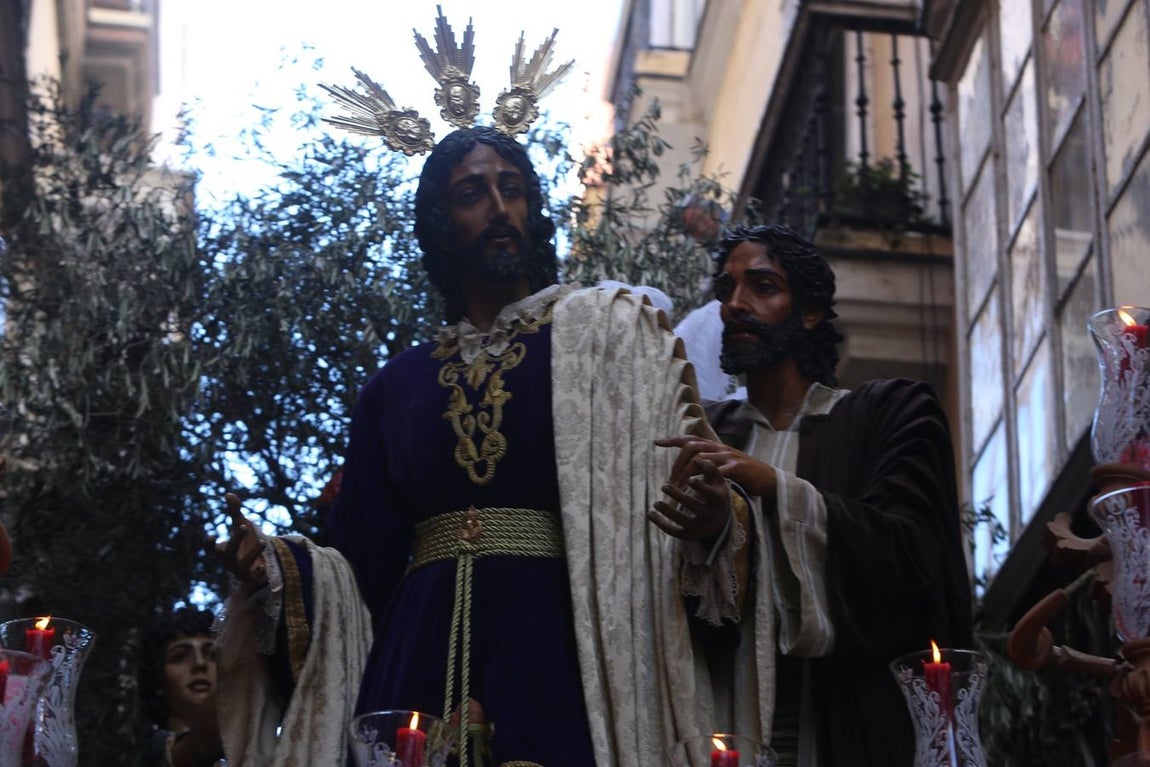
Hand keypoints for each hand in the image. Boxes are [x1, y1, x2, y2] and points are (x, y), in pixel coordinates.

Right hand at [212, 493, 267, 588]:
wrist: (262, 560)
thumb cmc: (247, 541)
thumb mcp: (241, 525)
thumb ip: (234, 511)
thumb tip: (229, 494)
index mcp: (223, 550)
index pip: (210, 550)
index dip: (208, 544)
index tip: (210, 535)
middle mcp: (229, 562)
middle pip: (229, 553)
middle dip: (236, 539)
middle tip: (243, 526)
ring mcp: (240, 572)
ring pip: (242, 566)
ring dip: (252, 553)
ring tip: (264, 541)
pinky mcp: (252, 579)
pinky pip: (253, 579)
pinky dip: (257, 573)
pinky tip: (263, 566)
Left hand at [648, 457, 729, 541]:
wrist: (720, 522)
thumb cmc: (716, 495)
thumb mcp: (717, 482)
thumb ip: (709, 468)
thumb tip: (697, 458)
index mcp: (719, 500)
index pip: (710, 493)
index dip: (700, 486)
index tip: (688, 478)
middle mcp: (711, 516)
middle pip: (694, 506)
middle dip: (678, 496)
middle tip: (664, 486)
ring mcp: (701, 527)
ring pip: (683, 521)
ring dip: (668, 511)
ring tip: (655, 503)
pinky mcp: (690, 536)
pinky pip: (674, 532)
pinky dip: (661, 524)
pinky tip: (650, 514)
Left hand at [654, 435, 776, 498]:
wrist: (770, 479)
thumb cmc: (746, 474)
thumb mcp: (726, 463)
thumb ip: (710, 461)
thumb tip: (692, 464)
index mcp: (717, 446)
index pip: (691, 438)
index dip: (673, 439)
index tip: (657, 442)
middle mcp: (721, 448)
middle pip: (692, 447)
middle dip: (677, 463)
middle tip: (670, 481)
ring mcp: (729, 457)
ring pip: (700, 459)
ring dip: (685, 475)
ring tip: (677, 489)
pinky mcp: (737, 468)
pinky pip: (715, 472)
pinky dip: (703, 479)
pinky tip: (695, 488)